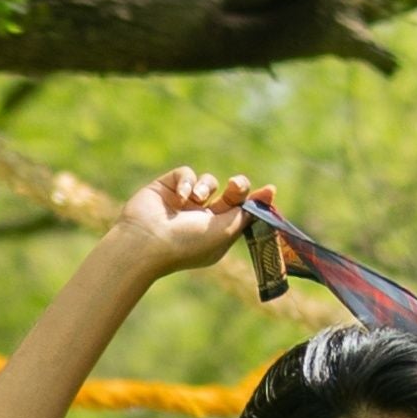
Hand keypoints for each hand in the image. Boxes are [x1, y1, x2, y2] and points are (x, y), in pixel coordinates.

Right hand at [114, 165, 271, 275]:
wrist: (146, 242)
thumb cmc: (187, 243)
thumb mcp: (224, 232)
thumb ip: (245, 214)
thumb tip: (266, 197)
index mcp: (216, 233)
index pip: (240, 212)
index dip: (255, 201)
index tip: (270, 190)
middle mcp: (200, 218)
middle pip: (229, 193)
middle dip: (237, 187)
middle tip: (236, 185)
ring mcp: (183, 203)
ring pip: (207, 181)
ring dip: (205, 187)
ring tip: (196, 199)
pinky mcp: (167, 188)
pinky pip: (186, 174)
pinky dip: (186, 182)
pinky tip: (180, 197)